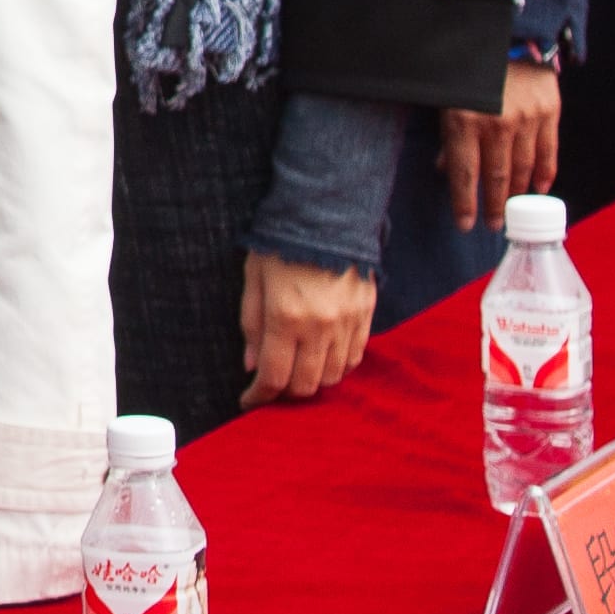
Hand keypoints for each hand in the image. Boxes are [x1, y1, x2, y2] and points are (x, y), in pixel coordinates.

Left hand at [239, 251, 373, 403]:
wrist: (328, 212)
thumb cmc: (281, 243)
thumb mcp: (253, 279)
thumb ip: (252, 325)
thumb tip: (252, 365)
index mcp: (286, 317)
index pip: (274, 377)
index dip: (258, 397)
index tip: (248, 401)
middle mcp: (320, 327)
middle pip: (306, 385)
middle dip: (285, 392)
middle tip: (272, 384)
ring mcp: (348, 323)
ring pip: (333, 376)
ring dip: (313, 380)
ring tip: (298, 369)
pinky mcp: (366, 315)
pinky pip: (355, 357)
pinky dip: (338, 366)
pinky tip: (324, 358)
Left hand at [439, 57, 562, 229]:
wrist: (506, 31)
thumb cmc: (467, 67)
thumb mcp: (447, 99)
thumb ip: (448, 137)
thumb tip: (446, 171)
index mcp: (464, 120)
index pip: (465, 175)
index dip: (465, 204)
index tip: (466, 225)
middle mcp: (497, 124)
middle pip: (496, 177)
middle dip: (494, 206)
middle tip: (494, 225)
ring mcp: (526, 119)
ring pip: (523, 169)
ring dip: (517, 194)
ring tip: (513, 212)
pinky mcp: (549, 111)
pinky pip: (548, 152)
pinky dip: (544, 174)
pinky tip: (538, 190)